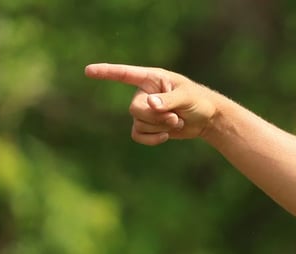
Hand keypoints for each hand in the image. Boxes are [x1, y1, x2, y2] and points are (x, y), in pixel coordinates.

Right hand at [85, 63, 218, 145]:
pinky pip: (138, 135)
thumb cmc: (198, 101)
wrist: (206, 119)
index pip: (124, 74)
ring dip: (159, 127)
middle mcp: (143, 93)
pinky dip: (152, 139)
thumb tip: (150, 103)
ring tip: (177, 121)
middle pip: (134, 109)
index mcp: (151, 78)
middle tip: (175, 117)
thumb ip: (169, 100)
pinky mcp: (147, 126)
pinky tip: (166, 135)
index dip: (106, 72)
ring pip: (138, 123)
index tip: (88, 71)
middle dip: (155, 117)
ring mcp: (144, 110)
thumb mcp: (187, 98)